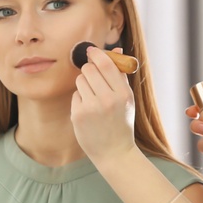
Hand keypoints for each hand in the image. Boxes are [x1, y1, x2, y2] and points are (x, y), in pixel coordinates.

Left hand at [70, 48, 137, 165]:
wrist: (114, 152)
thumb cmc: (122, 122)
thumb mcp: (127, 99)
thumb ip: (121, 74)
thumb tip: (117, 50)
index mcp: (122, 94)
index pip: (105, 64)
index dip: (96, 54)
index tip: (91, 51)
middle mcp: (107, 100)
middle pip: (89, 69)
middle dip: (89, 69)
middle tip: (93, 78)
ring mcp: (91, 108)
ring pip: (80, 80)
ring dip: (84, 84)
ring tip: (93, 97)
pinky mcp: (78, 115)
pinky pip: (75, 95)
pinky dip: (80, 99)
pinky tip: (88, 111)